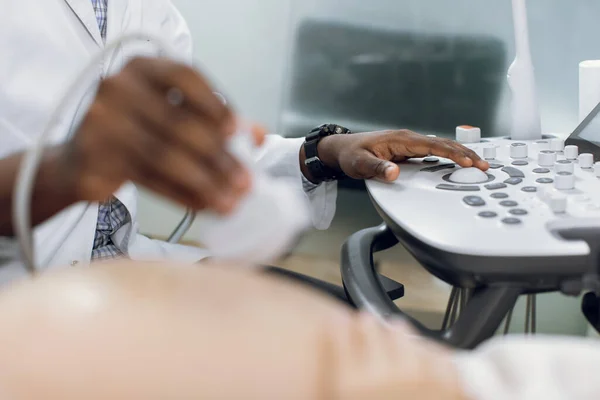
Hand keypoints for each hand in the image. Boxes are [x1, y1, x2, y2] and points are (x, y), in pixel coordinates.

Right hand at [58, 57, 253, 213]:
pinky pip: (149, 180)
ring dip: (205, 182)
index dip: (216, 104)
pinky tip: (204, 206)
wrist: (80, 160)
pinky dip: (181, 195)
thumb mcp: (172, 115)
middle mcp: (118, 87)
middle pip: (179, 123)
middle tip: (245, 183)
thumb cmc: (136, 131)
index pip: (185, 76)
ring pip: (165, 156)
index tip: (238, 133)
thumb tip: (259, 135)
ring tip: (230, 201)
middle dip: (219, 157)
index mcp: (141, 67)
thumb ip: (214, 120)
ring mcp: (102, 122)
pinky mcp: (95, 159)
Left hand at [313, 130, 488, 181]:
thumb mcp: (360, 164)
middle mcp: (409, 139)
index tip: (468, 162)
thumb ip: (377, 168)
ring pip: (442, 147)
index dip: (452, 154)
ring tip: (479, 165)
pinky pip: (435, 152)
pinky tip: (459, 164)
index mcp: (401, 140)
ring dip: (461, 155)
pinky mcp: (410, 150)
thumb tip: (394, 172)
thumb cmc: (351, 155)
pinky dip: (450, 157)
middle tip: (484, 166)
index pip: (433, 145)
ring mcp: (410, 144)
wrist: (343, 149)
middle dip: (466, 154)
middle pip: (444, 144)